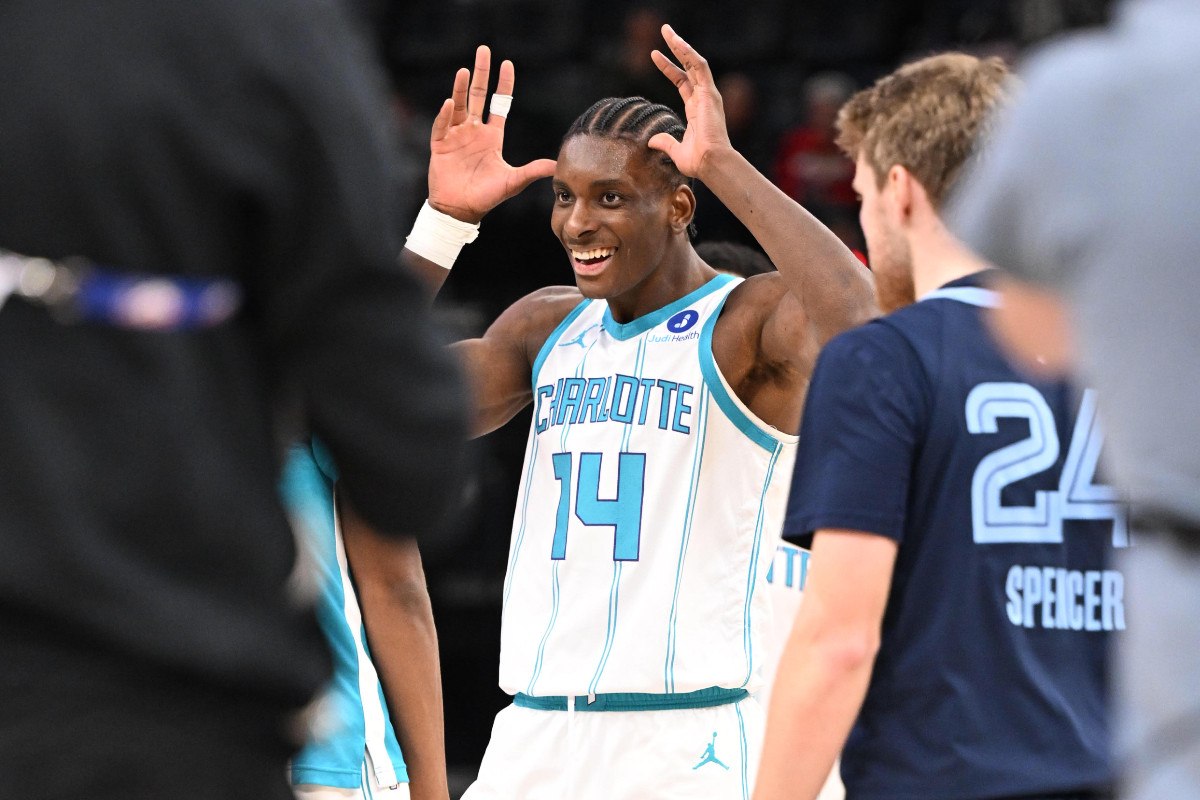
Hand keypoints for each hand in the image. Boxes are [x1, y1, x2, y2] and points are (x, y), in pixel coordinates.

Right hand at [428, 46, 555, 223]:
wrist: (461, 210)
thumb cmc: (486, 196)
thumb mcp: (513, 182)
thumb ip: (532, 171)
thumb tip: (556, 165)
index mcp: (491, 136)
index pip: (499, 104)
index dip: (503, 85)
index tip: (507, 64)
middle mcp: (473, 132)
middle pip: (477, 96)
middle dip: (480, 73)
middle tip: (483, 50)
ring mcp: (456, 137)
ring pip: (458, 106)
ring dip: (460, 89)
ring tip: (464, 71)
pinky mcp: (440, 146)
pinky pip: (442, 127)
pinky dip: (445, 116)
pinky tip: (450, 103)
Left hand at [648, 25, 733, 178]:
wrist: (710, 162)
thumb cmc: (698, 161)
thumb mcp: (676, 151)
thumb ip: (665, 142)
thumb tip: (651, 141)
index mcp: (696, 109)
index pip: (682, 81)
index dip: (669, 67)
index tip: (654, 55)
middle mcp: (703, 98)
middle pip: (689, 66)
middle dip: (676, 48)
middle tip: (664, 31)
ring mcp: (708, 94)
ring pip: (694, 62)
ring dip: (681, 45)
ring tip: (667, 31)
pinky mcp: (710, 93)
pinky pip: (700, 67)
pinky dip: (689, 53)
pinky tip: (677, 42)